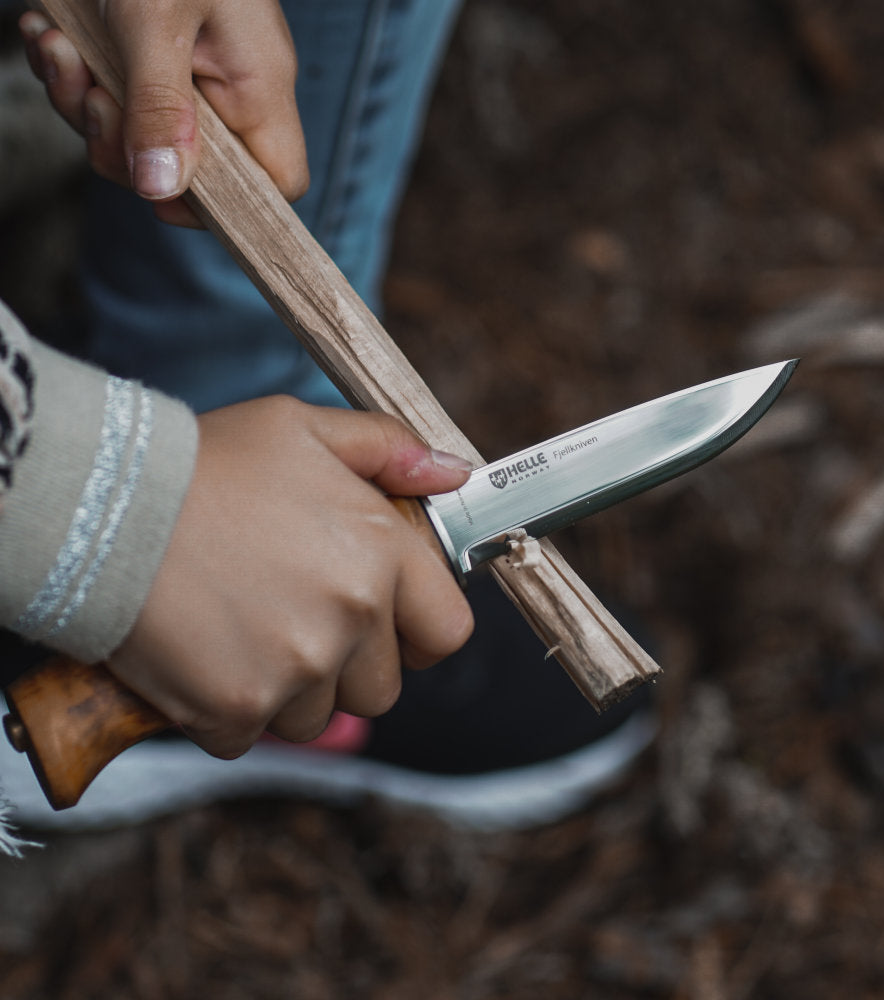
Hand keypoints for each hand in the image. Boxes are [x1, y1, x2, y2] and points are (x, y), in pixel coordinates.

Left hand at [19, 0, 307, 226]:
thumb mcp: (150, 20)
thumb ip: (159, 108)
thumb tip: (162, 190)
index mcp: (258, 84)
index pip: (277, 184)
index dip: (226, 206)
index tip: (162, 189)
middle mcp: (232, 86)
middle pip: (195, 168)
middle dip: (126, 147)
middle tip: (90, 100)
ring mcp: (193, 71)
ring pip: (144, 136)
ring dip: (84, 106)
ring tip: (57, 49)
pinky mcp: (151, 54)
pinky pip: (116, 97)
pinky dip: (73, 74)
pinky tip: (50, 35)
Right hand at [107, 398, 474, 758]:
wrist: (103, 506)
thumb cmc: (209, 463)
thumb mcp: (306, 428)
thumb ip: (391, 449)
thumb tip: (454, 474)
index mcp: (383, 555)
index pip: (448, 632)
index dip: (422, 631)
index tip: (394, 623)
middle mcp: (352, 619)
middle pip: (382, 685)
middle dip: (351, 662)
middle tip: (298, 614)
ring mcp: (295, 670)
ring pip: (320, 716)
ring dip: (293, 687)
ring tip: (246, 627)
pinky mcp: (236, 710)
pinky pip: (254, 734)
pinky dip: (233, 708)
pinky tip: (207, 654)